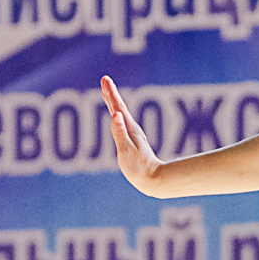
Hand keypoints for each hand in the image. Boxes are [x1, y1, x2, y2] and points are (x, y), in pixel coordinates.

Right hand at [101, 76, 164, 195]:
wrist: (153, 180)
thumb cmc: (139, 168)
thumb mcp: (126, 150)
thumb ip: (120, 132)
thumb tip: (115, 114)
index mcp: (129, 129)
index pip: (117, 108)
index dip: (111, 93)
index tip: (105, 79)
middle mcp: (131, 130)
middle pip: (119, 108)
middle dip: (111, 94)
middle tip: (105, 80)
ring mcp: (132, 136)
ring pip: (121, 115)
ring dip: (114, 103)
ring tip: (108, 93)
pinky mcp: (132, 143)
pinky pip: (122, 125)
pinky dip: (118, 117)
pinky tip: (117, 118)